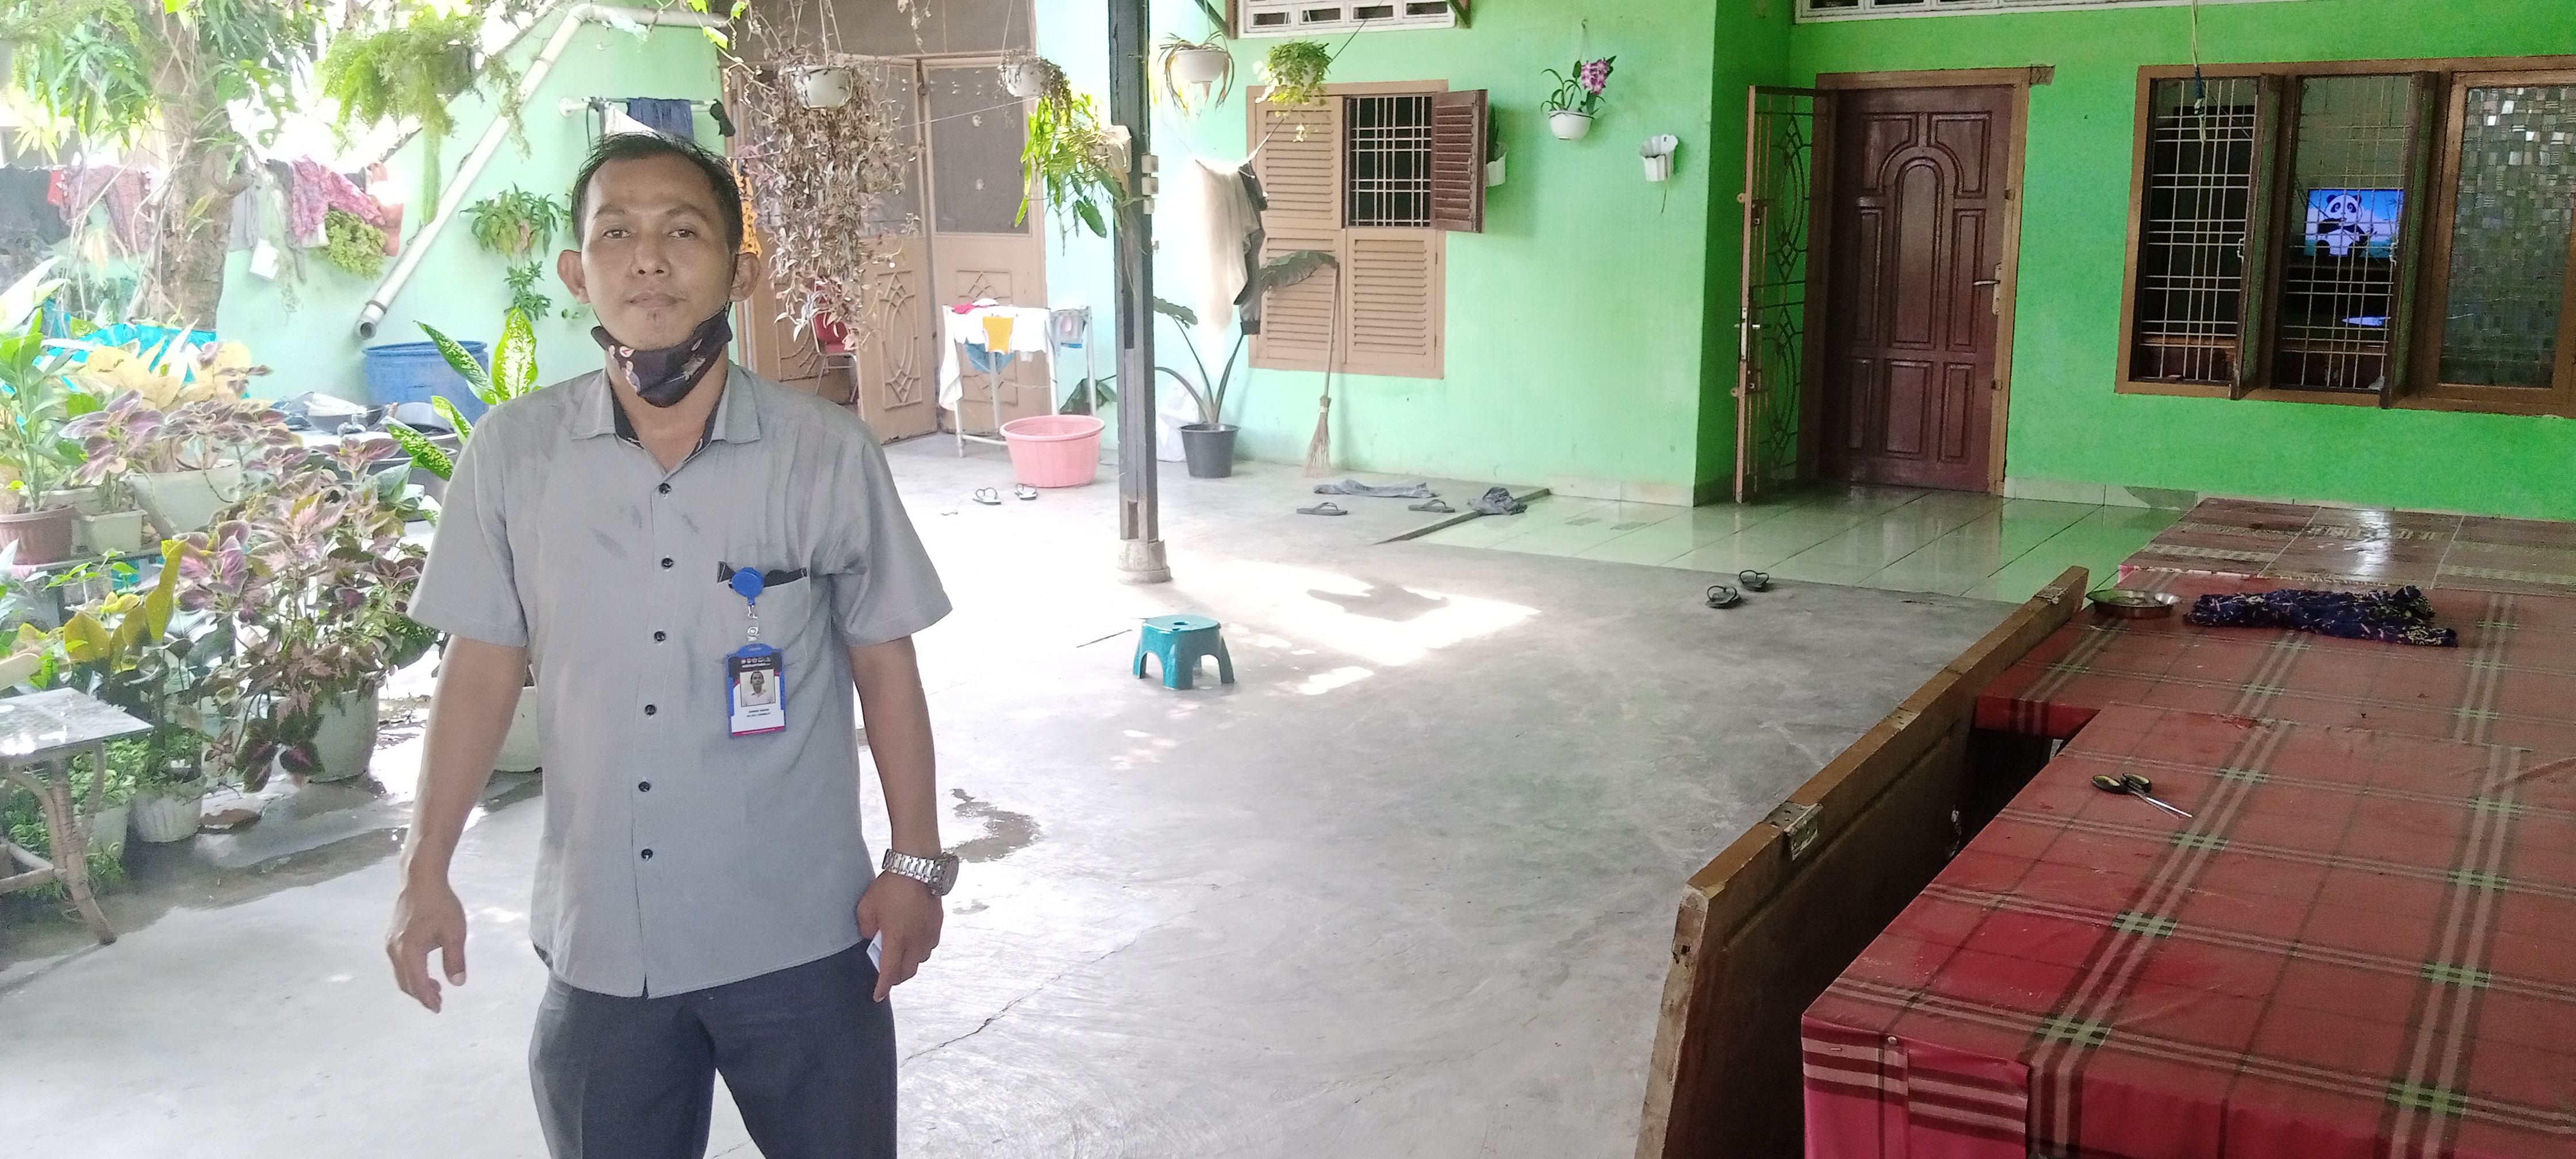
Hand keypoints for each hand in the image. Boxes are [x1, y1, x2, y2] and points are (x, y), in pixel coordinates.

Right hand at [387, 876, 468, 1012]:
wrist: (421, 881)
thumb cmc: (440, 905)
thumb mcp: (455, 933)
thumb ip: (455, 960)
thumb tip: (457, 983)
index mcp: (410, 952)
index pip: (418, 984)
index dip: (428, 999)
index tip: (438, 1009)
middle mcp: (395, 951)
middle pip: (406, 983)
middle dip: (421, 995)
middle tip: (437, 1003)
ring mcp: (391, 943)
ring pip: (401, 973)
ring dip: (415, 984)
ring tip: (435, 989)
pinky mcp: (392, 937)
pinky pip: (399, 963)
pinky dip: (410, 972)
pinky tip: (424, 970)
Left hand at [855, 871, 942, 1001]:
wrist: (917, 867)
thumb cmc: (890, 886)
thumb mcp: (866, 908)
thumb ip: (867, 928)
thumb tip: (873, 936)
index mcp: (896, 940)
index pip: (889, 972)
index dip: (883, 987)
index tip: (878, 996)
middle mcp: (915, 941)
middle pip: (908, 971)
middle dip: (897, 978)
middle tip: (887, 975)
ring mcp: (929, 933)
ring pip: (921, 959)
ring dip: (910, 962)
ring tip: (900, 955)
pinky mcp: (937, 924)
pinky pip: (930, 945)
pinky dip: (920, 949)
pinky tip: (913, 939)